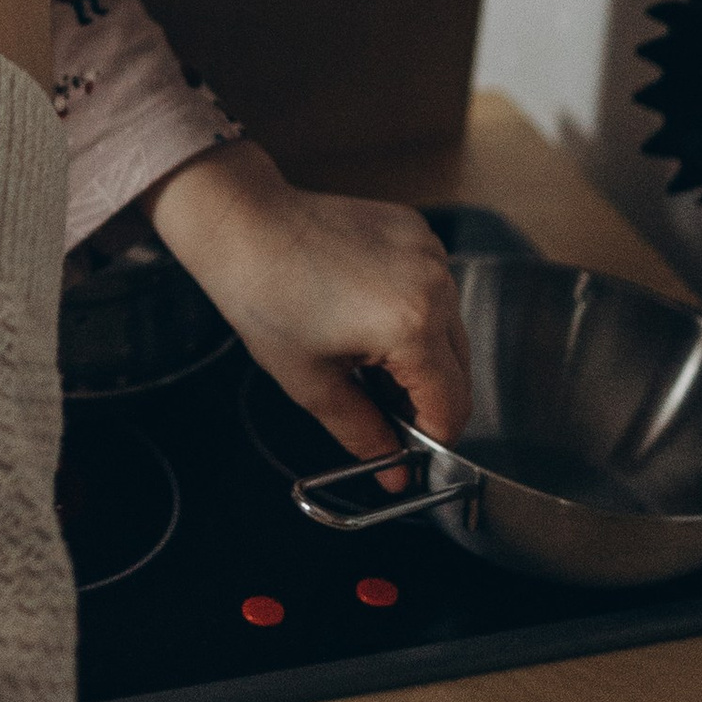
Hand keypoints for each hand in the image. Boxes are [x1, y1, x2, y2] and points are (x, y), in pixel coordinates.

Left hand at [142, 141, 471, 463]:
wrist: (242, 225)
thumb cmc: (265, 298)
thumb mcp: (312, 384)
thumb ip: (365, 435)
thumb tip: (397, 476)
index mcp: (412, 326)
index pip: (453, 407)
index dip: (429, 439)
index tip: (404, 449)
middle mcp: (435, 285)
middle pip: (459, 370)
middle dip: (425, 399)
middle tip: (376, 404)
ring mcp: (429, 252)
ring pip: (451, 331)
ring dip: (421, 355)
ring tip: (363, 356)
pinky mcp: (417, 231)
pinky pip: (434, 290)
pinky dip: (413, 312)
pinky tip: (366, 313)